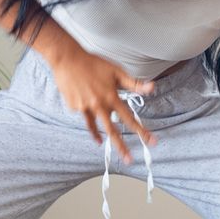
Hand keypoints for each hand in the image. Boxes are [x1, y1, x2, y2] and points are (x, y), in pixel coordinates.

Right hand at [44, 45, 156, 162]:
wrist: (67, 59)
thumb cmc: (93, 63)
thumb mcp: (116, 71)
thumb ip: (134, 83)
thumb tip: (152, 87)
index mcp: (111, 97)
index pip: (130, 118)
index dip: (142, 131)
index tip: (151, 141)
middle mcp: (99, 105)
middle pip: (112, 131)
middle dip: (121, 147)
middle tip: (129, 160)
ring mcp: (85, 107)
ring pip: (95, 127)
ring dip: (99, 137)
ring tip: (102, 144)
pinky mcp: (74, 107)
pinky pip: (83, 113)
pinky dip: (86, 113)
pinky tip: (85, 106)